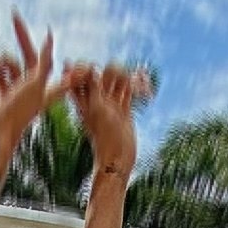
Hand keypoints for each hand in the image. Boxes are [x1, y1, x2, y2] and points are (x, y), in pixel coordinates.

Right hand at [0, 14, 64, 154]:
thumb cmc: (20, 109)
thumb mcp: (35, 82)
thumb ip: (44, 61)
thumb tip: (49, 38)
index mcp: (46, 83)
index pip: (49, 57)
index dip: (48, 45)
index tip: (47, 29)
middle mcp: (35, 84)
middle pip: (29, 52)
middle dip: (21, 35)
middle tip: (13, 13)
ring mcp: (20, 87)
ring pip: (11, 61)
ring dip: (4, 63)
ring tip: (2, 74)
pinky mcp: (6, 91)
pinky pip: (1, 72)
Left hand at [65, 60, 150, 180]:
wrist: (117, 159)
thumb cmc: (105, 138)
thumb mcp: (97, 112)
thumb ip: (94, 90)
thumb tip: (93, 69)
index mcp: (84, 100)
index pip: (81, 75)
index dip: (84, 68)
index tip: (91, 69)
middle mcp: (96, 99)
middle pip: (102, 73)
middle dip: (112, 71)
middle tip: (121, 77)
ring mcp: (111, 103)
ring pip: (118, 80)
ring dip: (128, 78)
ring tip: (136, 84)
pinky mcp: (124, 109)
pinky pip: (130, 90)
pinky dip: (138, 86)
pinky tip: (146, 90)